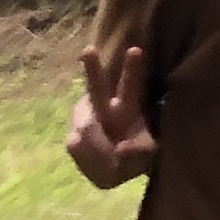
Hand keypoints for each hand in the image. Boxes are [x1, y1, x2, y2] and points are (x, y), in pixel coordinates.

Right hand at [67, 41, 156, 186]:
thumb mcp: (147, 154)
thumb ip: (140, 151)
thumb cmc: (135, 152)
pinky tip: (101, 165)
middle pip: (96, 87)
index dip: (133, 68)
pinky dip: (94, 163)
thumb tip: (120, 150)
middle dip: (92, 69)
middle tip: (89, 50)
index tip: (137, 49)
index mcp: (127, 104)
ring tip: (112, 160)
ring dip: (100, 150)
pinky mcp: (72, 140)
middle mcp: (101, 106)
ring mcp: (84, 122)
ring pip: (86, 131)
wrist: (112, 169)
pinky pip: (81, 151)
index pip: (131, 84)